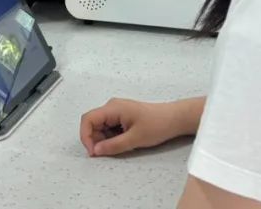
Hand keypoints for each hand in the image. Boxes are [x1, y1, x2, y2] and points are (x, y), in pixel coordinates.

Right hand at [80, 98, 199, 157]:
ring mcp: (117, 111)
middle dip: (95, 140)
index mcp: (112, 108)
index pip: (88, 119)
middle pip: (93, 123)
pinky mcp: (122, 116)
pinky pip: (110, 127)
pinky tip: (124, 142)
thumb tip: (96, 151)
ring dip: (104, 139)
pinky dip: (112, 137)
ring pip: (101, 127)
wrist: (174, 119)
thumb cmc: (157, 125)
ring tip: (120, 146)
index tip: (93, 152)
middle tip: (106, 153)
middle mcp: (112, 107)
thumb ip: (113, 145)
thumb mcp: (134, 139)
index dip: (86, 136)